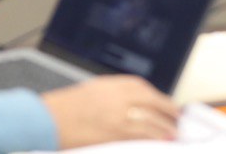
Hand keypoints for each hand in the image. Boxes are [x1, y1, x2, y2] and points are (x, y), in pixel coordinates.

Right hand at [42, 76, 178, 147]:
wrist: (48, 119)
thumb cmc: (64, 108)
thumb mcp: (91, 92)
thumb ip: (113, 95)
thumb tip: (133, 105)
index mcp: (111, 84)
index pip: (144, 88)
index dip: (159, 97)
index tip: (166, 104)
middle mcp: (118, 96)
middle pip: (153, 102)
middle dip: (169, 110)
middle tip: (177, 118)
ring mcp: (118, 114)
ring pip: (152, 119)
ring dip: (166, 127)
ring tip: (174, 133)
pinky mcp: (116, 132)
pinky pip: (143, 134)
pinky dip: (155, 137)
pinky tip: (162, 141)